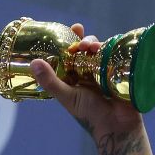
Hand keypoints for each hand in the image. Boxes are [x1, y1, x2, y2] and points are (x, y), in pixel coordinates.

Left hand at [29, 24, 147, 154]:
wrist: (116, 127)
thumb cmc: (89, 114)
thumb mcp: (67, 96)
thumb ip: (51, 81)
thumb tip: (34, 62)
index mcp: (74, 77)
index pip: (70, 54)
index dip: (70, 40)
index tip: (74, 28)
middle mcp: (89, 72)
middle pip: (87, 49)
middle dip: (85, 40)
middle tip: (83, 42)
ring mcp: (105, 72)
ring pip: (101, 50)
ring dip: (98, 44)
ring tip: (93, 47)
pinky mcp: (121, 72)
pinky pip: (118, 56)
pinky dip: (114, 49)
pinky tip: (111, 46)